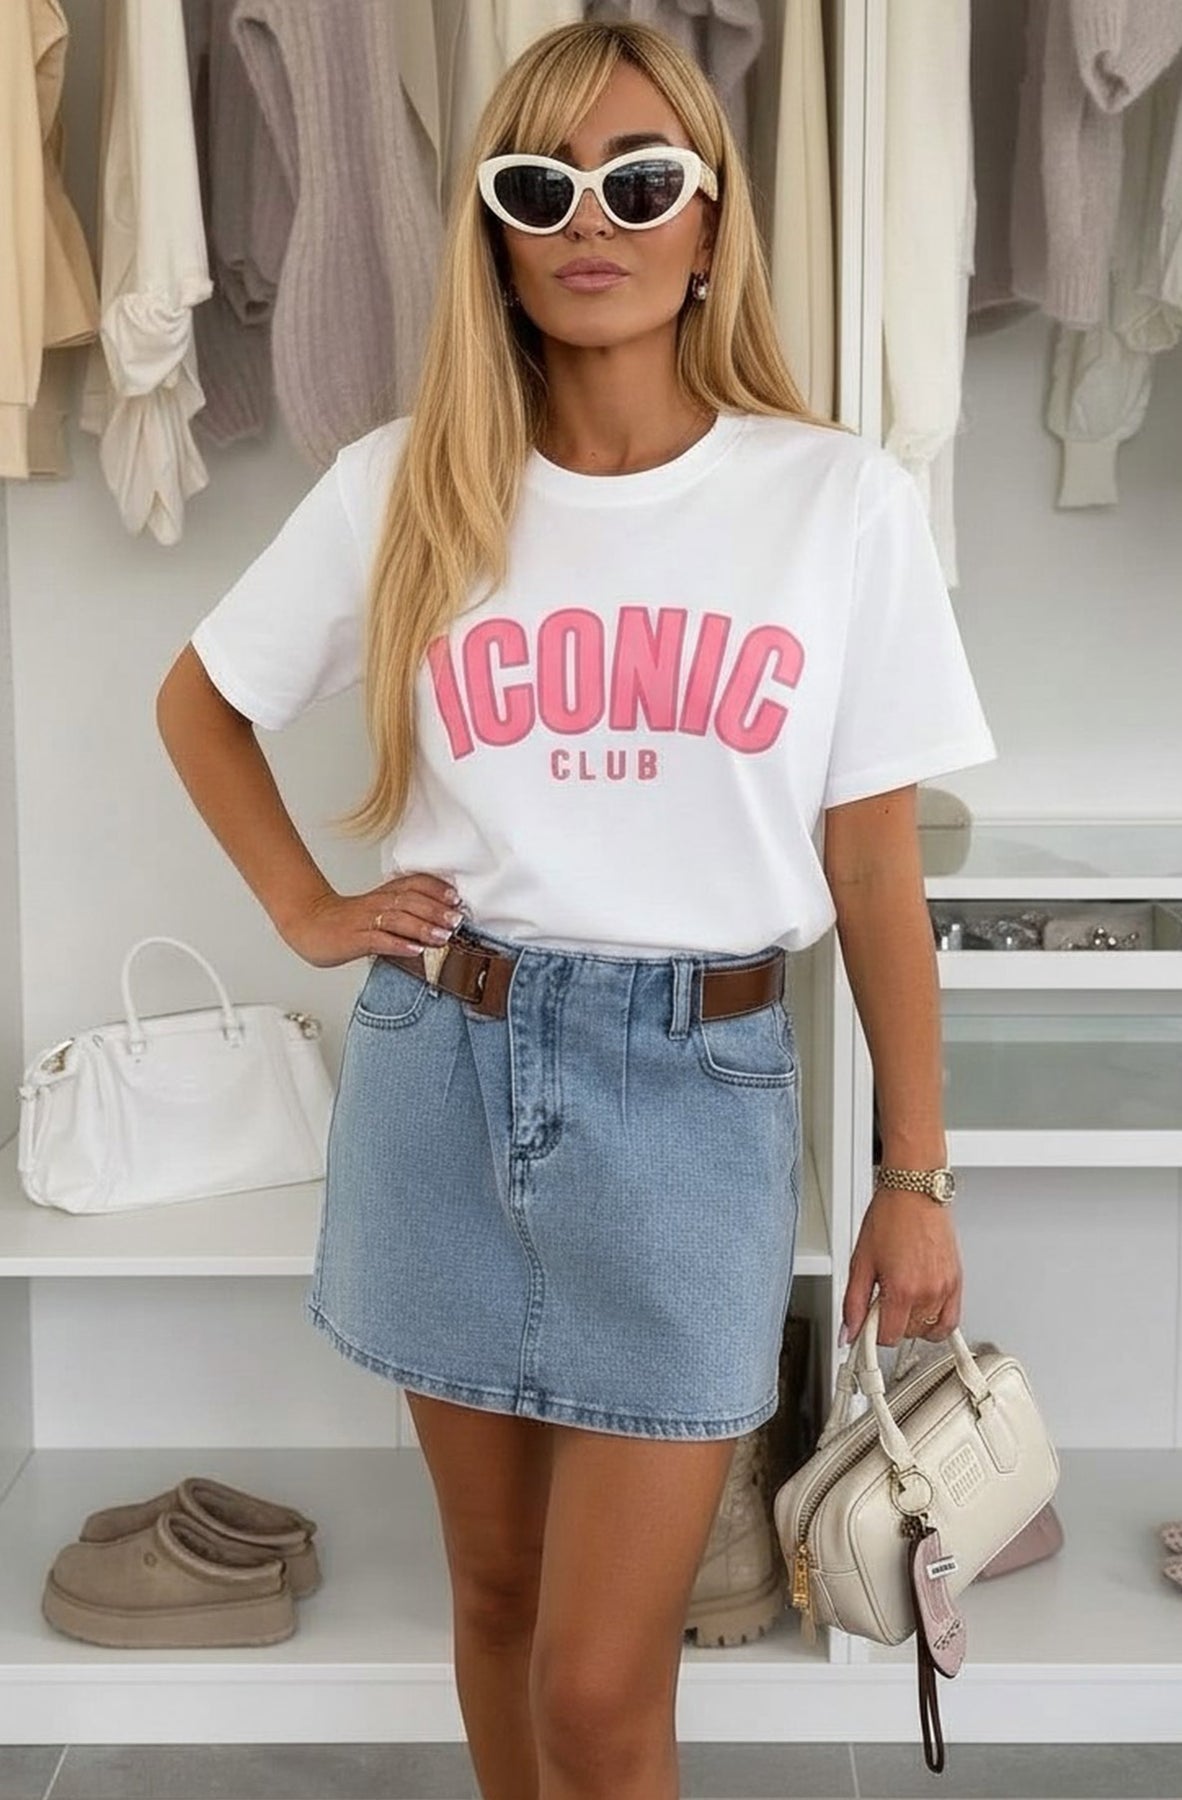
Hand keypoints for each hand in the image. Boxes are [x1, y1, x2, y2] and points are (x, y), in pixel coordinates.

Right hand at [280, 872, 465, 969]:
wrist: (307, 922)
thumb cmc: (346, 920)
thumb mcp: (378, 909)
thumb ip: (405, 912)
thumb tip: (438, 923)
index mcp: (384, 894)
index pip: (414, 884)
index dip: (436, 889)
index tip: (456, 899)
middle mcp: (377, 904)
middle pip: (411, 901)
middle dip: (436, 909)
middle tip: (457, 920)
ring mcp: (365, 921)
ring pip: (397, 919)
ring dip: (422, 927)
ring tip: (443, 936)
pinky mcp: (354, 939)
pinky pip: (378, 940)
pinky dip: (398, 944)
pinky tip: (414, 950)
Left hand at [839, 1186, 962, 1348]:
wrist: (914, 1193)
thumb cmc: (889, 1218)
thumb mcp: (860, 1261)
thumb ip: (853, 1303)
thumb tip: (848, 1332)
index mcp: (902, 1289)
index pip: (887, 1338)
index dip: (872, 1332)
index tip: (867, 1323)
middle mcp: (928, 1292)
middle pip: (907, 1335)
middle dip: (891, 1323)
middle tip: (882, 1300)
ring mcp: (945, 1288)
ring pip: (928, 1330)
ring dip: (912, 1322)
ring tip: (901, 1300)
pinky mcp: (957, 1282)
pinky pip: (951, 1321)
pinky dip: (937, 1323)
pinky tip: (922, 1311)